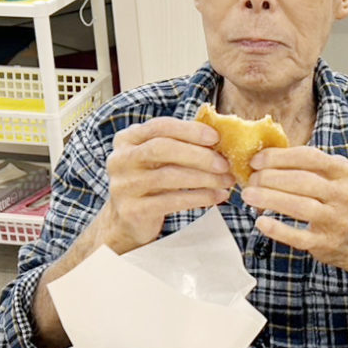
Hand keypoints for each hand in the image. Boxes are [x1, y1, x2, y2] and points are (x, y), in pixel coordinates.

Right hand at [96, 117, 234, 252]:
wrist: (127, 220)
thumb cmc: (150, 182)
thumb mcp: (157, 159)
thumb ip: (178, 145)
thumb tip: (218, 138)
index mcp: (127, 139)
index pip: (159, 126)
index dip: (189, 130)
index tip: (215, 137)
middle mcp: (120, 159)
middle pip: (162, 148)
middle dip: (198, 155)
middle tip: (224, 163)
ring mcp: (124, 185)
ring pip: (168, 176)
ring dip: (204, 178)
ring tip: (226, 181)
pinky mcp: (132, 210)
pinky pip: (171, 201)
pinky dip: (199, 198)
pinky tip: (217, 196)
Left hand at [241, 147, 347, 272]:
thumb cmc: (337, 201)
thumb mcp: (334, 178)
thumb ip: (306, 165)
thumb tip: (264, 156)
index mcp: (345, 171)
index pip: (309, 157)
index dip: (279, 157)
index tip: (255, 160)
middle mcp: (345, 195)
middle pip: (302, 181)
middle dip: (270, 178)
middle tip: (250, 179)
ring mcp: (337, 221)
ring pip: (300, 207)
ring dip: (269, 199)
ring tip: (248, 195)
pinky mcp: (326, 244)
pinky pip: (298, 236)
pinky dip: (277, 229)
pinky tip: (260, 222)